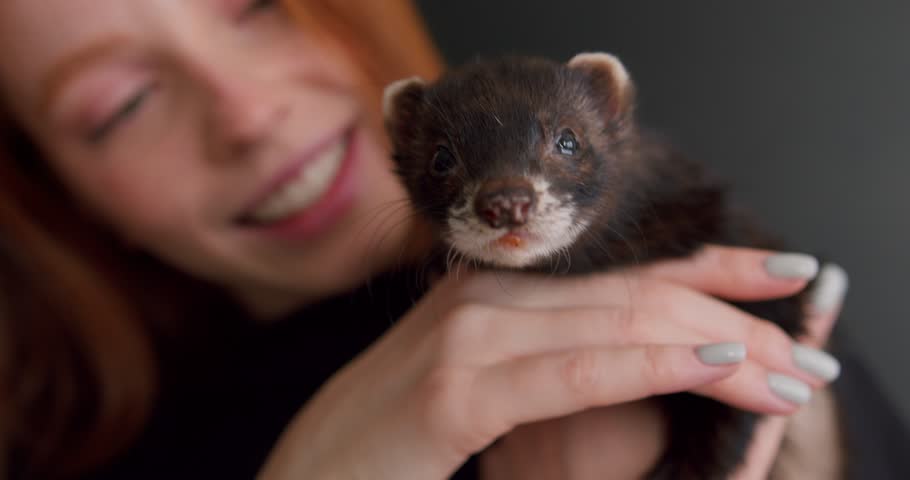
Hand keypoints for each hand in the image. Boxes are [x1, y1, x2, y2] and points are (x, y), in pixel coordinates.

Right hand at [260, 245, 822, 479]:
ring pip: (616, 321)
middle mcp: (481, 297)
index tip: (779, 276)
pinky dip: (650, 365)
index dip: (708, 266)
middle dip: (729, 310)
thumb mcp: (476, 388)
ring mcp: (464, 337)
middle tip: (801, 345)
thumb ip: (540, 360)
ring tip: (784, 368)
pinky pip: (573, 371)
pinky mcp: (452, 391)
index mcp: (491, 294)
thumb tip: (630, 360)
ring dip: (714, 342)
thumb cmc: (391, 444)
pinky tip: (712, 366)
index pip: (620, 270)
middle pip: (632, 289)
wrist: (305, 479)